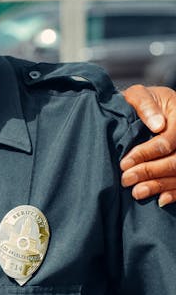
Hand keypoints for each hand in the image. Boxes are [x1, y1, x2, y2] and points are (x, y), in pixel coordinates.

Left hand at [120, 85, 175, 206]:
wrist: (151, 107)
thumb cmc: (143, 101)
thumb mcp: (140, 94)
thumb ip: (145, 105)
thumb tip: (157, 125)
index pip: (168, 141)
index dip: (146, 153)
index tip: (124, 163)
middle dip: (150, 172)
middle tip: (126, 180)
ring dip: (160, 185)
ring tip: (137, 192)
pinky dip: (175, 193)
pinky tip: (161, 200)